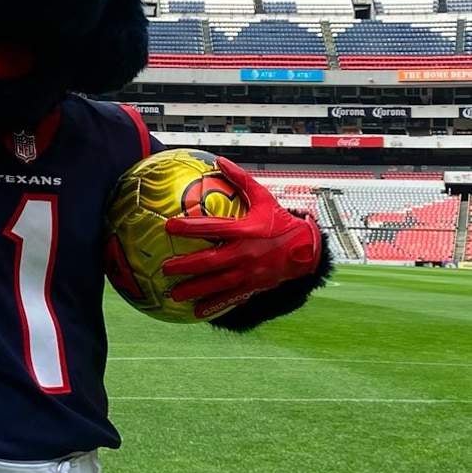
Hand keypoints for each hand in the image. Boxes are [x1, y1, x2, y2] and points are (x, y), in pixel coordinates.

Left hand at [162, 157, 322, 313]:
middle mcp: (246, 253)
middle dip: (186, 266)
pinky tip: (196, 312)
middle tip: (164, 268)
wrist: (307, 249)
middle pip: (210, 262)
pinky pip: (230, 298)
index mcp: (246, 230)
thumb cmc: (280, 221)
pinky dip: (213, 306)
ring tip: (173, 295)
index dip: (190, 227)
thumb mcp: (263, 197)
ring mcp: (250, 273)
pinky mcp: (254, 286)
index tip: (169, 226)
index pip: (213, 229)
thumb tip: (220, 160)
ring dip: (194, 290)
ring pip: (217, 284)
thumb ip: (240, 179)